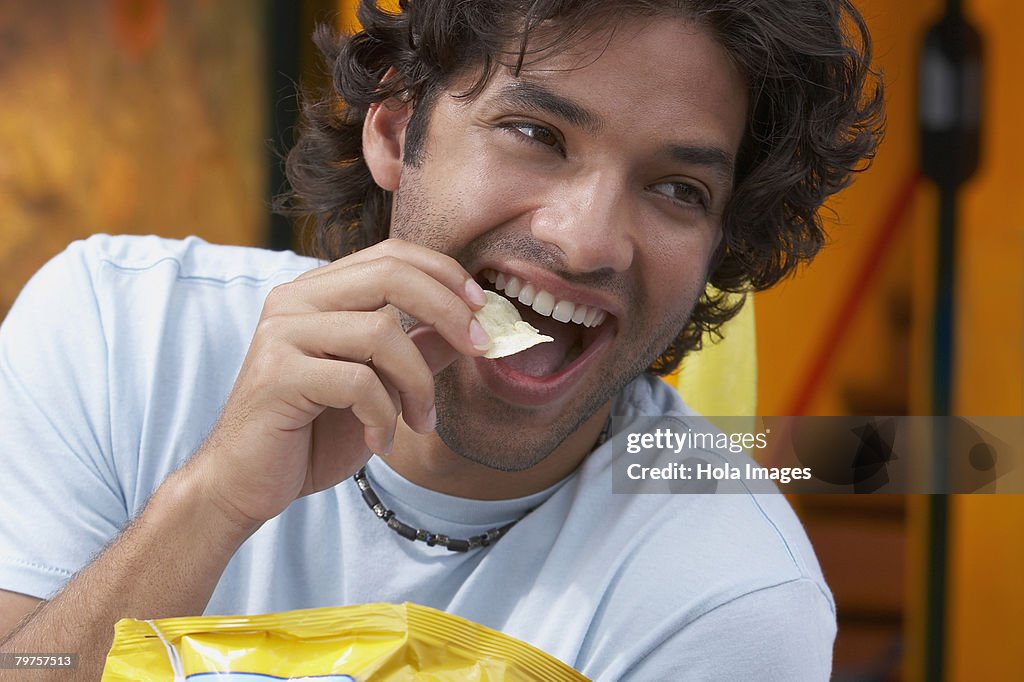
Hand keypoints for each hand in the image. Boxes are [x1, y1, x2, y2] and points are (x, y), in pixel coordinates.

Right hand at [189, 239, 489, 527]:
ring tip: (421, 421)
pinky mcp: (277, 375)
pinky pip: (358, 382)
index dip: (444, 274)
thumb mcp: (381, 387)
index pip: (390, 255)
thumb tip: (471, 326)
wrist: (246, 484)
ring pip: (381, 331)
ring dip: (418, 383)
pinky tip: (380, 442)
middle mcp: (295, 300)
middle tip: (480, 348)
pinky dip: (383, 415)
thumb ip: (417, 350)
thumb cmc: (312, 434)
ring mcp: (282, 334)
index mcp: (318, 293)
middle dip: (448, 311)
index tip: (483, 309)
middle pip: (390, 275)